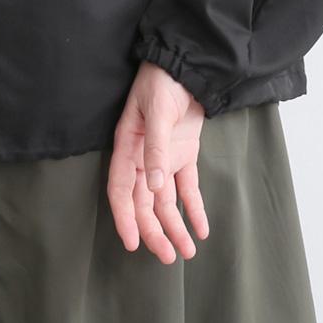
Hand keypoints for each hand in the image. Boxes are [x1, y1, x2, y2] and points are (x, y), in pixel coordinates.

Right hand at [107, 61, 210, 262]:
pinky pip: (187, 188)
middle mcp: (142, 158)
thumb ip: (156, 150)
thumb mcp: (157, 113)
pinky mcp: (184, 156)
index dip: (124, 217)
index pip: (120, 189)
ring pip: (165, 201)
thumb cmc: (162, 83)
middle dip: (154, 230)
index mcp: (128, 147)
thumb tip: (152, 187)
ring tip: (187, 251)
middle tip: (167, 257)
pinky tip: (201, 229)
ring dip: (175, 226)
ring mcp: (164, 158)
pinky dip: (194, 209)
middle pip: (144, 202)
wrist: (187, 65)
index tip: (131, 243)